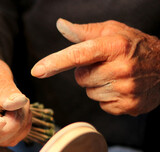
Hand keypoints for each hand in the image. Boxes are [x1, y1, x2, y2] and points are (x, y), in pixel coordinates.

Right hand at [0, 50, 31, 145]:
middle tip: (21, 101)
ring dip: (20, 121)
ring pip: (7, 139)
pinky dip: (23, 123)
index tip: (2, 120)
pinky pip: (15, 136)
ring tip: (19, 100)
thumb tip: (17, 103)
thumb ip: (4, 90)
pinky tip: (21, 108)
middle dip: (11, 122)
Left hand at [31, 18, 159, 115]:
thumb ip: (84, 32)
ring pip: (90, 93)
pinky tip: (120, 88)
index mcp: (114, 46)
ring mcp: (126, 89)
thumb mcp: (112, 32)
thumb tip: (60, 25)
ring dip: (97, 86)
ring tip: (115, 76)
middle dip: (88, 73)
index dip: (55, 62)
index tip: (37, 70)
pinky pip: (102, 105)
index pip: (78, 55)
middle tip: (106, 66)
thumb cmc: (135, 46)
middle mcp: (121, 68)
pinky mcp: (129, 106)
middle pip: (81, 78)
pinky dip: (107, 98)